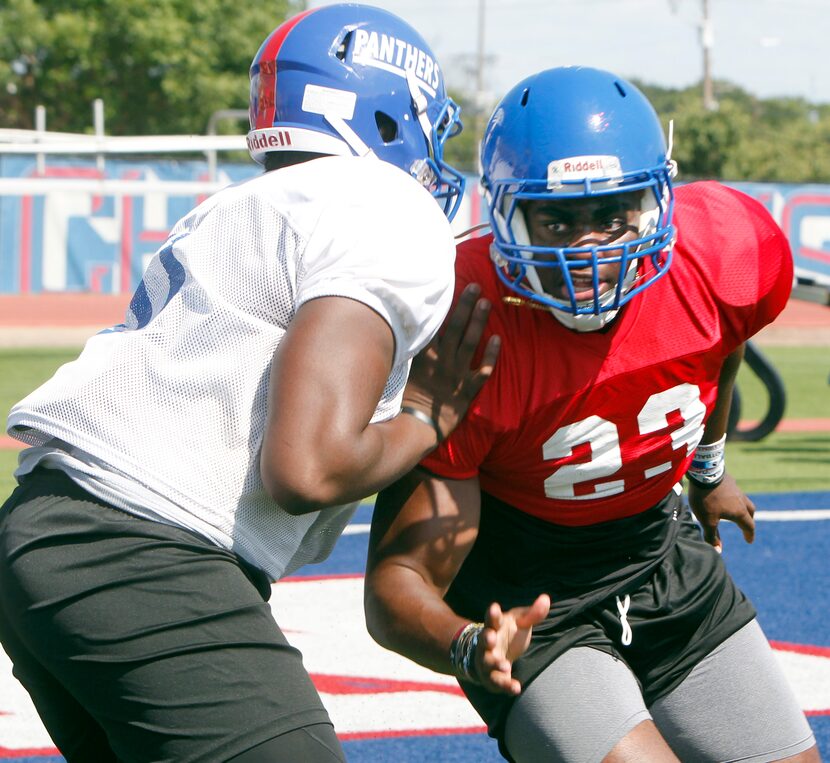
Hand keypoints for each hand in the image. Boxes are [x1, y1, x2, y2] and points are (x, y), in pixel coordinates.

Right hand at [403, 283, 499, 440]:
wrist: (419, 427)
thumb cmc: (409, 400)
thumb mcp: (404, 372)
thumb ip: (411, 352)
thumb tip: (409, 330)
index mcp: (425, 357)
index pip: (435, 325)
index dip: (443, 306)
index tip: (448, 288)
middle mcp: (442, 361)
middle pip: (455, 328)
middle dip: (465, 306)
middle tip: (475, 287)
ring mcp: (457, 374)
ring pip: (470, 343)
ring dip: (478, 322)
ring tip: (486, 303)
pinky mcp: (469, 389)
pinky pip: (483, 369)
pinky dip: (491, 354)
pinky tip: (498, 338)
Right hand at [475, 593, 550, 695]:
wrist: (491, 655)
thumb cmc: (508, 634)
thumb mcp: (519, 621)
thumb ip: (532, 613)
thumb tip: (546, 598)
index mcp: (495, 626)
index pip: (491, 619)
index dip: (492, 614)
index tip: (495, 607)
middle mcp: (487, 644)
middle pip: (483, 641)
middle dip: (486, 639)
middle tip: (490, 637)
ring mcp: (487, 661)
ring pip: (487, 663)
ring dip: (494, 664)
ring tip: (505, 666)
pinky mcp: (492, 678)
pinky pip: (497, 682)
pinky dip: (506, 686)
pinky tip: (517, 688)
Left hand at [688, 472, 755, 550]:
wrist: (704, 472)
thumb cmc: (706, 499)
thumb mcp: (707, 520)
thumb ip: (712, 536)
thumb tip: (718, 551)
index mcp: (739, 512)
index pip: (749, 526)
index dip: (749, 534)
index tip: (749, 540)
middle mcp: (741, 499)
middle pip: (750, 511)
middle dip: (749, 520)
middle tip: (745, 526)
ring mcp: (736, 488)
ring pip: (743, 500)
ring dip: (742, 507)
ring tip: (734, 510)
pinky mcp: (728, 480)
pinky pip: (734, 490)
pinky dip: (733, 497)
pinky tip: (724, 495)